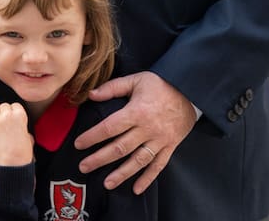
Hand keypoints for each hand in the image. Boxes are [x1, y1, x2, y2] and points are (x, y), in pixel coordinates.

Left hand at [0, 98, 33, 166]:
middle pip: (3, 105)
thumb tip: (19, 126)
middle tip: (2, 117)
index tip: (11, 116)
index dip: (13, 111)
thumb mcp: (28, 137)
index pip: (15, 106)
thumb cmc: (22, 154)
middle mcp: (8, 116)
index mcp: (20, 116)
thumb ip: (22, 127)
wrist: (12, 166)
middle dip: (3, 110)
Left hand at [74, 71, 196, 194]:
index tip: (78, 144)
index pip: (109, 128)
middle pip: (120, 148)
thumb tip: (91, 94)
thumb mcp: (136, 80)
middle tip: (83, 167)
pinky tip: (136, 189)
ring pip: (138, 161)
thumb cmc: (160, 84)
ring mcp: (159, 140)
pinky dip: (148, 179)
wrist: (190, 91)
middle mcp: (147, 129)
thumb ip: (112, 87)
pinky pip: (158, 166)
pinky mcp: (170, 146)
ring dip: (121, 174)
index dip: (92, 137)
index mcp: (137, 111)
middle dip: (100, 159)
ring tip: (107, 183)